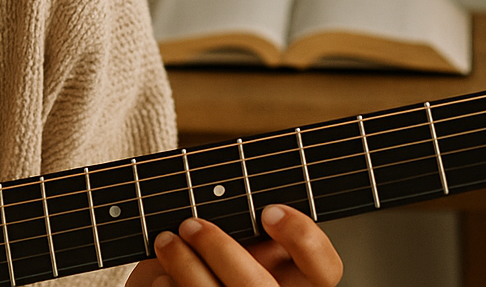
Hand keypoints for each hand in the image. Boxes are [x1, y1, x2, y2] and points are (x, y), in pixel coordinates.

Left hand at [125, 205, 341, 286]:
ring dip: (186, 266)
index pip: (325, 270)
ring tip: (166, 241)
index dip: (304, 239)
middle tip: (192, 224)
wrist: (169, 283)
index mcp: (293, 281)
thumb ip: (244, 229)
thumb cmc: (204, 258)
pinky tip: (160, 278)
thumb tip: (241, 206)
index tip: (268, 211)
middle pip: (258, 286)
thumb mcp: (233, 239)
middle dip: (220, 250)